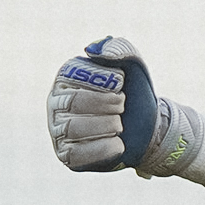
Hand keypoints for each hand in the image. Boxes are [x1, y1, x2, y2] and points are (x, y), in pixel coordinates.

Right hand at [47, 36, 159, 171]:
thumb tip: (92, 50)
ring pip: (72, 129)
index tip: (121, 85)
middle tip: (122, 105)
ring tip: (120, 124)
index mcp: (66, 79)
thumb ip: (117, 48)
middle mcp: (56, 104)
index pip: (73, 76)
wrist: (149, 127)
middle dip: (108, 104)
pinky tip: (119, 143)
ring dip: (108, 125)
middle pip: (72, 103)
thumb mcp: (133, 65)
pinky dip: (105, 148)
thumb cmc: (134, 93)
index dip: (104, 82)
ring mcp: (58, 131)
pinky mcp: (67, 155)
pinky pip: (77, 154)